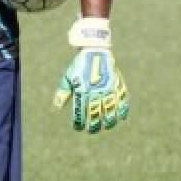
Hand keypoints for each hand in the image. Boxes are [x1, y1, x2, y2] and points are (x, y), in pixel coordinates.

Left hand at [53, 17, 129, 132]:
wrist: (94, 51)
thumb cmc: (79, 66)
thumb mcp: (68, 78)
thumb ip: (62, 94)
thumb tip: (57, 108)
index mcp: (83, 92)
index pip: (81, 113)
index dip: (79, 123)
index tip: (78, 128)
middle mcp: (96, 92)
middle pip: (97, 115)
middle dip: (94, 126)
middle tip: (91, 130)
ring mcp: (109, 89)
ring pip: (111, 110)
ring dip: (109, 121)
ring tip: (107, 126)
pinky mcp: (117, 85)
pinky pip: (122, 101)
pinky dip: (123, 110)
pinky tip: (121, 117)